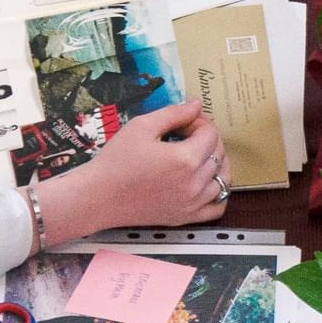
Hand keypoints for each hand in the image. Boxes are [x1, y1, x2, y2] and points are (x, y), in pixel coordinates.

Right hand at [41, 99, 227, 239]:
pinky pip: (217, 208)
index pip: (210, 133)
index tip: (184, 121)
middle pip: (219, 154)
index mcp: (185, 159)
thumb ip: (173, 113)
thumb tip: (197, 105)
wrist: (98, 197)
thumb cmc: (116, 160)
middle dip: (207, 138)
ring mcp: (192, 204)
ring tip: (197, 155)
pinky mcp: (186, 218)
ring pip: (223, 179)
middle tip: (187, 134)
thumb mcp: (141, 126)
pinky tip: (206, 182)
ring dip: (216, 163)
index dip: (200, 121)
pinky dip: (219, 193)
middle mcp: (195, 183)